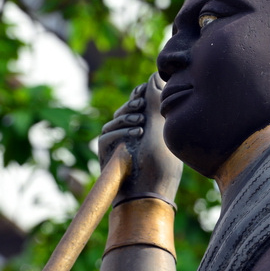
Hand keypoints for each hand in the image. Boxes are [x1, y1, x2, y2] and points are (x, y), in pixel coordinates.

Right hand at [99, 73, 182, 205]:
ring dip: (128, 117)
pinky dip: (120, 132)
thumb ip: (156, 104)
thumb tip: (154, 76)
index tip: (146, 89)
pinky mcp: (106, 152)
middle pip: (127, 107)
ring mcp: (118, 142)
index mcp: (148, 126)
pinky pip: (107, 135)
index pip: (140, 102)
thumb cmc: (162, 166)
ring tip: (141, 122)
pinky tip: (137, 132)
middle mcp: (132, 132)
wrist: (149, 194)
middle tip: (142, 103)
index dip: (141, 94)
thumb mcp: (161, 131)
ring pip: (116, 119)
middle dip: (135, 103)